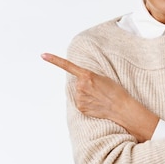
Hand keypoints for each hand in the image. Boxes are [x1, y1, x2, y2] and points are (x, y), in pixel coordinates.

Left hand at [41, 53, 157, 140]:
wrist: (121, 108)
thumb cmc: (116, 91)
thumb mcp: (103, 78)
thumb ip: (88, 77)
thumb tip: (79, 82)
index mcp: (86, 75)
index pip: (67, 66)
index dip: (54, 60)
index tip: (43, 55)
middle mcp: (80, 86)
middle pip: (77, 82)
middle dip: (85, 84)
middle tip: (99, 89)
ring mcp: (79, 98)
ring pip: (78, 93)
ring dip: (86, 94)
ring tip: (99, 97)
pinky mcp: (81, 107)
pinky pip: (80, 102)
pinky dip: (87, 103)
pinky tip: (96, 104)